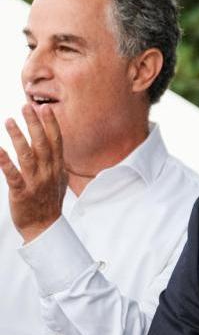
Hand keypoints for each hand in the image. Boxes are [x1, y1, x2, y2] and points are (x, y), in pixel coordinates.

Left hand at [0, 104, 68, 242]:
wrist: (44, 228)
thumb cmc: (48, 202)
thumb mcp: (58, 180)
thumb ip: (55, 162)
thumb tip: (55, 148)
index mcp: (57, 168)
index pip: (56, 142)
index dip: (51, 125)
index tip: (44, 109)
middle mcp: (48, 173)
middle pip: (42, 144)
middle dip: (35, 125)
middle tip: (26, 106)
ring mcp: (35, 182)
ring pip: (27, 156)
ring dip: (18, 137)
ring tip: (8, 121)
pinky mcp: (21, 192)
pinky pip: (12, 175)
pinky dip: (5, 162)